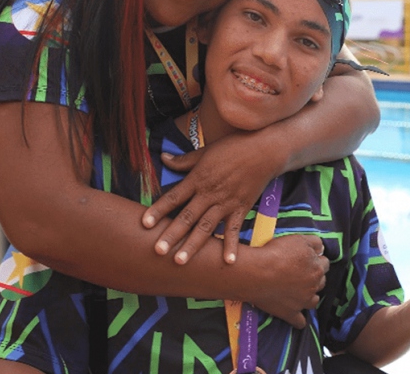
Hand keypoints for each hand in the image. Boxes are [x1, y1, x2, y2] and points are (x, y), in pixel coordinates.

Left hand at [142, 133, 279, 264]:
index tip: (144, 224)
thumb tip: (162, 157)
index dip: (158, 210)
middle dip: (171, 234)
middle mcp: (209, 193)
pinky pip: (234, 229)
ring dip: (193, 245)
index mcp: (197, 178)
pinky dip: (230, 245)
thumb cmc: (233, 147)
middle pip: (186, 216)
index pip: (173, 197)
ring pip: (205, 227)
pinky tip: (227, 262)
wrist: (265, 149)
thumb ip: (183, 160)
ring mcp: (226, 202)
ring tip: (180, 261)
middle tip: (158, 251)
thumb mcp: (205, 151)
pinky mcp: (241, 207)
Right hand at [248, 234, 328, 327]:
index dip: (316, 260)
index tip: (307, 259)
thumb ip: (315, 243)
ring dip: (310, 296)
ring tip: (301, 291)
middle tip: (301, 273)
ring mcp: (303, 301)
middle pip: (321, 281)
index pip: (325, 263)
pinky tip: (299, 320)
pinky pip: (299, 322)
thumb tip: (321, 249)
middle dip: (314, 277)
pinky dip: (299, 321)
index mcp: (317, 268)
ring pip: (314, 300)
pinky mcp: (290, 313)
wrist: (257, 272)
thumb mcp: (298, 239)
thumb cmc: (277, 253)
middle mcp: (313, 285)